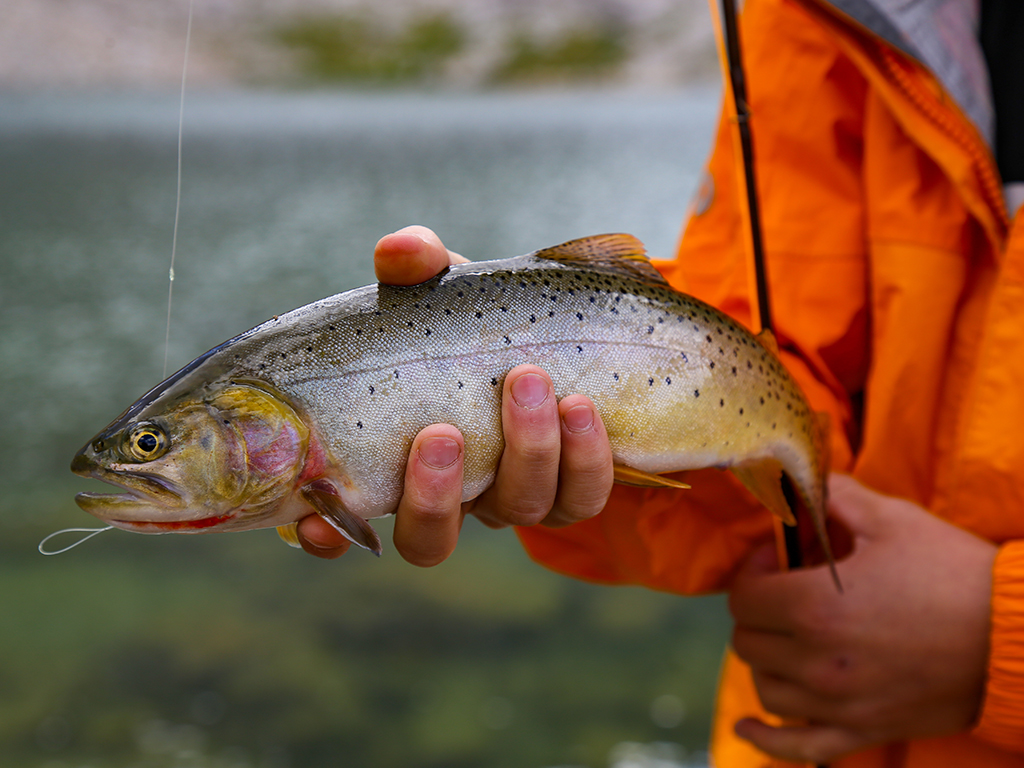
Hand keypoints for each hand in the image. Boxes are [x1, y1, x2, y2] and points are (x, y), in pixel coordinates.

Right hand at [297, 226, 614, 562]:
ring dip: (523, 451)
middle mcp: (452, 496)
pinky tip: (582, 407)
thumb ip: (416, 268)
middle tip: (441, 432)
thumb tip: (399, 250)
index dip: (324, 535)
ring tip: (528, 380)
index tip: (314, 517)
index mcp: (396, 460)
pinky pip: (580, 499)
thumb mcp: (442, 291)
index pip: (343, 523)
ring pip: (513, 511)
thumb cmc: (476, 321)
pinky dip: (584, 458)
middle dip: (433, 496)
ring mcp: (512, 498)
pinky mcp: (573, 492)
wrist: (567, 337)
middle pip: (428, 538)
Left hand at [728, 474, 996, 763]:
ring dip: (766, 659)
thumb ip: (831, 496)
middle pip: (747, 640)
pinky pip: (799, 748)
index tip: (778, 559)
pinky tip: (746, 727)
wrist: (1018, 637)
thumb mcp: (891, 519)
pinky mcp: (864, 730)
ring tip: (787, 636)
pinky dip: (766, 739)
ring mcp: (838, 703)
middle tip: (785, 591)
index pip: (744, 596)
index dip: (754, 570)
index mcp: (814, 606)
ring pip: (764, 687)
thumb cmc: (954, 574)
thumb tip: (795, 480)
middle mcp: (817, 661)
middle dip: (758, 611)